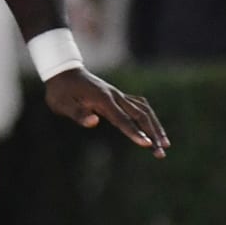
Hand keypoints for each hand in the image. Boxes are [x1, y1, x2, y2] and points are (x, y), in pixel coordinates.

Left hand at [45, 68, 168, 157]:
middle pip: (140, 115)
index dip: (135, 133)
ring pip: (144, 110)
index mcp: (102, 99)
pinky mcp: (118, 97)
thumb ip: (78, 113)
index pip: (122, 119)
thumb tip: (94, 122)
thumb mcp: (61, 104)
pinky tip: (154, 128)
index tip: (147, 144)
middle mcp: (115, 96)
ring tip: (165, 144)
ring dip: (156, 126)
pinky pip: (139, 106)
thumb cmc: (60, 91)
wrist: (63, 72)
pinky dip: (149, 117)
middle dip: (153, 134)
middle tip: (162, 152)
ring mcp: (118, 95)